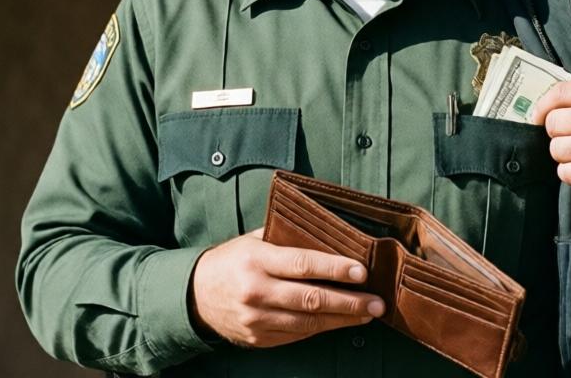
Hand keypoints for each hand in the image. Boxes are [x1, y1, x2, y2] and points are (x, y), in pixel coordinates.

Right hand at [189, 228, 384, 347]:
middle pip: (311, 299)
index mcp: (256, 260)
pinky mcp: (258, 339)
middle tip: (377, 302)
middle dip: (349, 302)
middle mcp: (256, 291)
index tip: (361, 271)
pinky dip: (321, 329)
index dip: (334, 268)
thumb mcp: (253, 241)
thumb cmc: (231, 261)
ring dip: (342, 319)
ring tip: (367, 313)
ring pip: (308, 323)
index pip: (302, 264)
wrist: (193, 296)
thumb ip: (287, 237)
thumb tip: (329, 230)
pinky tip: (340, 322)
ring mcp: (257, 319)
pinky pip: (297, 335)